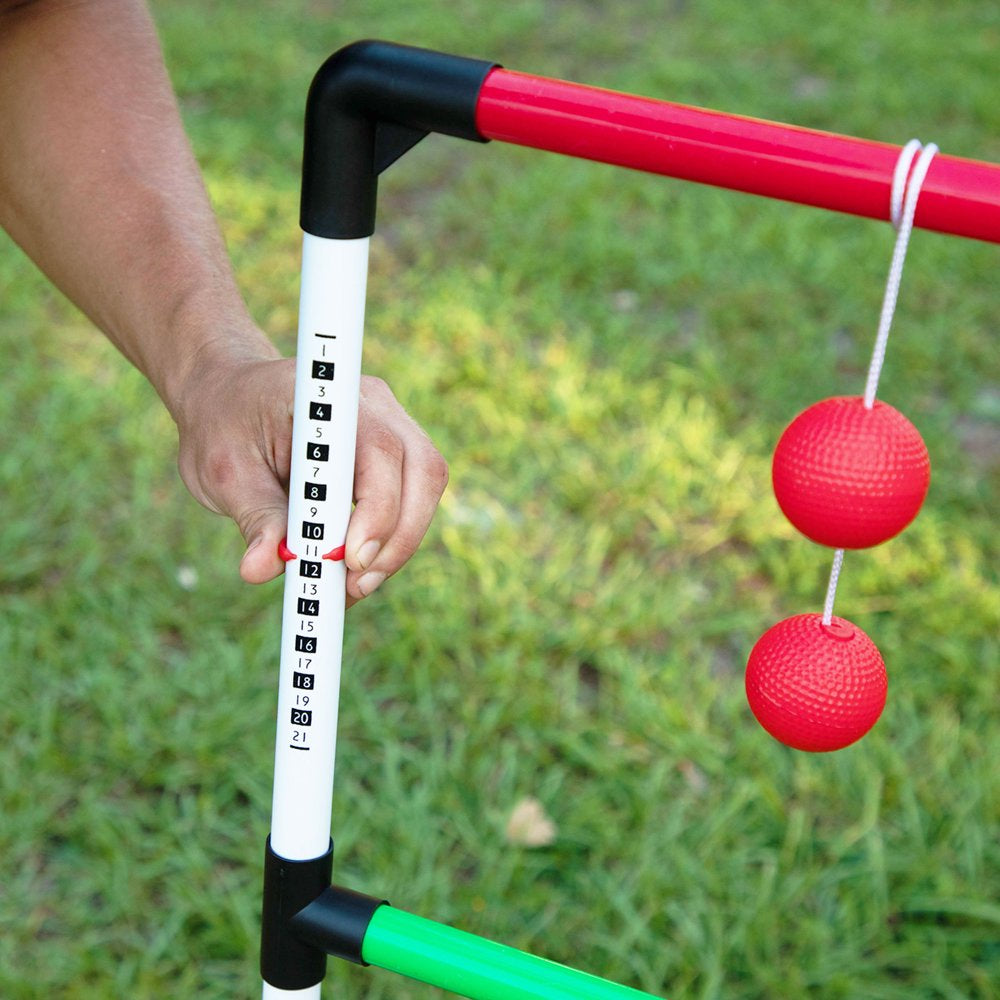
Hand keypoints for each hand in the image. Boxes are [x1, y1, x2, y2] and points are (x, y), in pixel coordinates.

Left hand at [173, 352, 447, 603]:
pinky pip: (410, 500)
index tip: (350, 559)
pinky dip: (388, 542)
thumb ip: (254, 517)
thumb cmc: (224, 427)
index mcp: (329, 398)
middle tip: (355, 586)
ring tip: (350, 587)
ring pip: (425, 488)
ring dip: (397, 545)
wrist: (226, 398)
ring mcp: (390, 427)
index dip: (378, 508)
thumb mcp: (225, 472)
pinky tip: (352, 573)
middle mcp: (374, 406)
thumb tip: (261, 567)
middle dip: (398, 538)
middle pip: (422, 471)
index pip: (380, 448)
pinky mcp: (391, 457)